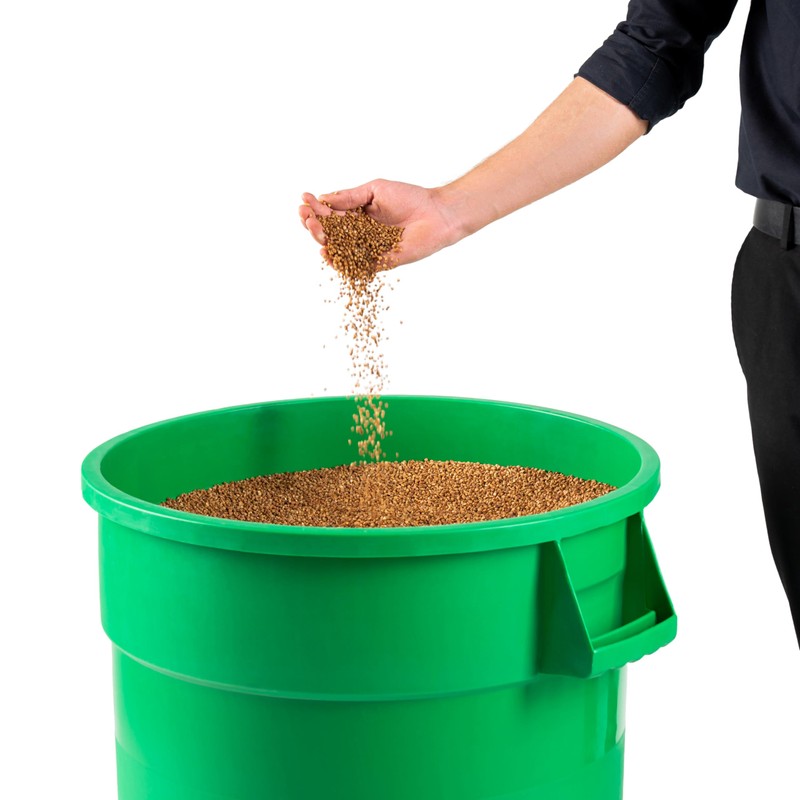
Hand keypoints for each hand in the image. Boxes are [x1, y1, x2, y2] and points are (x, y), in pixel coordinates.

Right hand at [299, 179, 461, 269]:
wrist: (436, 214)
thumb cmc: (410, 197)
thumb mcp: (374, 190)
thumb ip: (350, 197)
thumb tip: (324, 198)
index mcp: (358, 215)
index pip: (330, 214)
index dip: (315, 208)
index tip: (303, 200)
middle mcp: (360, 234)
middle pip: (330, 233)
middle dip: (313, 224)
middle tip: (305, 215)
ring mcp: (368, 249)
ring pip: (339, 250)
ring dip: (322, 240)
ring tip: (314, 229)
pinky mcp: (379, 262)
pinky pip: (356, 267)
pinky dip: (340, 263)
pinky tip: (328, 254)